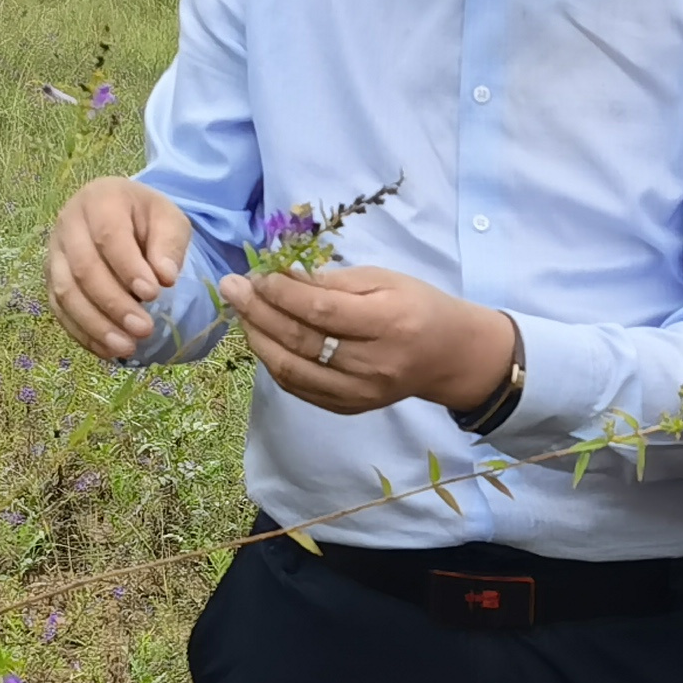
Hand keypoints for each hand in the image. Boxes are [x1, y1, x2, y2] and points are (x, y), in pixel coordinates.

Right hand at [47, 178, 192, 361]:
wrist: (120, 214)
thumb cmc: (146, 218)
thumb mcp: (169, 220)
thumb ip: (169, 244)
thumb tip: (166, 276)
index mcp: (99, 200)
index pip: (109, 235)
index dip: (128, 268)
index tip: (153, 294)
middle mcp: (69, 224)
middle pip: (83, 268)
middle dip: (114, 303)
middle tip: (144, 329)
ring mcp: (54, 253)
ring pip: (66, 293)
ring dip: (95, 325)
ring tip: (126, 348)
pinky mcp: (51, 279)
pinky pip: (59, 310)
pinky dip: (82, 333)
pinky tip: (108, 350)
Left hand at [217, 261, 515, 420]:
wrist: (449, 356)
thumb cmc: (418, 305)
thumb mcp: (383, 280)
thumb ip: (331, 282)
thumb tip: (280, 275)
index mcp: (388, 323)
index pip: (321, 311)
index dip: (281, 293)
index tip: (256, 275)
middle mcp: (372, 364)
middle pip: (301, 341)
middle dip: (258, 312)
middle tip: (233, 288)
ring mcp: (360, 393)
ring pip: (292, 370)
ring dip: (258, 339)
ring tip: (242, 313)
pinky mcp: (349, 408)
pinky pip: (299, 388)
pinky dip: (274, 363)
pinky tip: (263, 339)